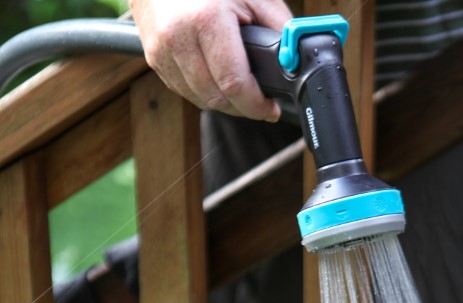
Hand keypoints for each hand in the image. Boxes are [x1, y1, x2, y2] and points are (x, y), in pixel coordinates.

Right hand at [128, 0, 292, 118]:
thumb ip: (277, 26)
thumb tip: (293, 59)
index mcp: (206, 19)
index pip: (234, 83)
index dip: (256, 104)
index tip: (270, 109)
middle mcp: (179, 37)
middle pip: (217, 98)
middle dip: (243, 107)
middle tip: (259, 103)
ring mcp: (163, 51)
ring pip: (200, 100)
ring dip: (224, 102)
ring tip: (240, 90)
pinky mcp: (155, 59)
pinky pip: (185, 91)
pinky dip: (205, 92)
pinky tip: (216, 79)